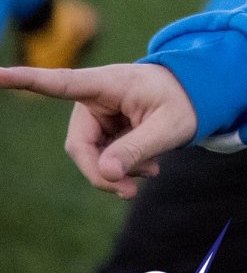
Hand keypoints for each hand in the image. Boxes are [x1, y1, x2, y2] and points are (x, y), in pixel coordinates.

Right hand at [0, 64, 197, 198]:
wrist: (194, 97)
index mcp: (106, 83)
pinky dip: (122, 170)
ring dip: (118, 173)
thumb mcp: (170, 127)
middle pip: (79, 147)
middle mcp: (92, 99)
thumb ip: (137, 149)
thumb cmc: (183, 102)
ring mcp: (94, 117)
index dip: (26, 80)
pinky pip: (101, 160)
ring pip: (90, 158)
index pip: (60, 83)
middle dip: (103, 173)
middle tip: (130, 192)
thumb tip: (105, 174)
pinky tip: (148, 169)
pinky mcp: (100, 132)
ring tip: (152, 171)